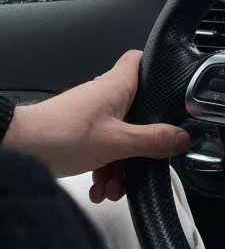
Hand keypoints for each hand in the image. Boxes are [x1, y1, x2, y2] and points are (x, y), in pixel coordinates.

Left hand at [3, 50, 189, 202]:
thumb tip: (181, 138)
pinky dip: (104, 168)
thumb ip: (152, 140)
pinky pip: (103, 148)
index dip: (158, 69)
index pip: (140, 60)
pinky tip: (99, 188)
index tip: (172, 91)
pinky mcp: (80, 132)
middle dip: (142, 144)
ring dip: (121, 165)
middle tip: (142, 163)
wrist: (19, 149)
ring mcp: (92, 115)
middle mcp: (106, 96)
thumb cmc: (60, 134)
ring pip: (120, 136)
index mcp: (117, 86)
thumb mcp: (117, 142)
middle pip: (137, 113)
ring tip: (112, 187)